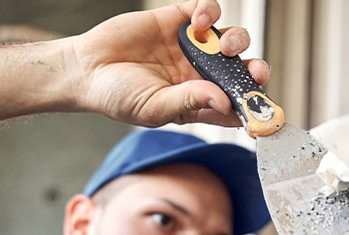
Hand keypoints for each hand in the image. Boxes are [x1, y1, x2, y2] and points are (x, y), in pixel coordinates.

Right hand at [71, 0, 269, 127]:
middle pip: (239, 72)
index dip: (251, 106)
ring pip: (230, 41)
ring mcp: (191, 48)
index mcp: (196, 103)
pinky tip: (200, 21)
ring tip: (225, 46)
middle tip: (255, 72)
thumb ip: (189, 103)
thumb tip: (223, 101)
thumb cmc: (116, 97)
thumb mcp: (154, 109)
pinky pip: (207, 11)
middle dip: (254, 71)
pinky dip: (211, 12)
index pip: (233, 105)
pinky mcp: (178, 21)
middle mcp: (198, 76)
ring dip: (237, 41)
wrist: (87, 69)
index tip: (262, 108)